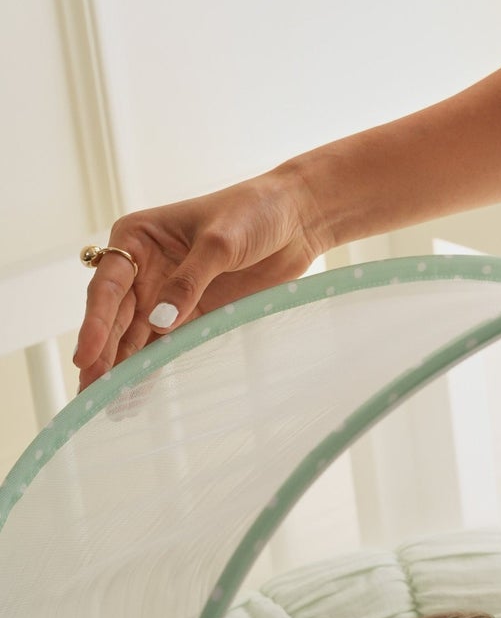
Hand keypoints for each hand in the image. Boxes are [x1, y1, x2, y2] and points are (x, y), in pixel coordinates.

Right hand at [72, 164, 328, 390]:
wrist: (297, 218)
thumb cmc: (255, 212)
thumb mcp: (220, 241)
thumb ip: (190, 281)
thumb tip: (160, 322)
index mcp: (138, 239)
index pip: (108, 285)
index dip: (95, 322)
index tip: (86, 355)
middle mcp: (144, 268)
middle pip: (116, 317)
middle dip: (102, 354)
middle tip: (90, 393)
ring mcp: (167, 294)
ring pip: (135, 338)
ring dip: (121, 369)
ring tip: (104, 405)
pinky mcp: (193, 315)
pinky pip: (166, 347)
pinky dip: (151, 370)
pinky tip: (134, 396)